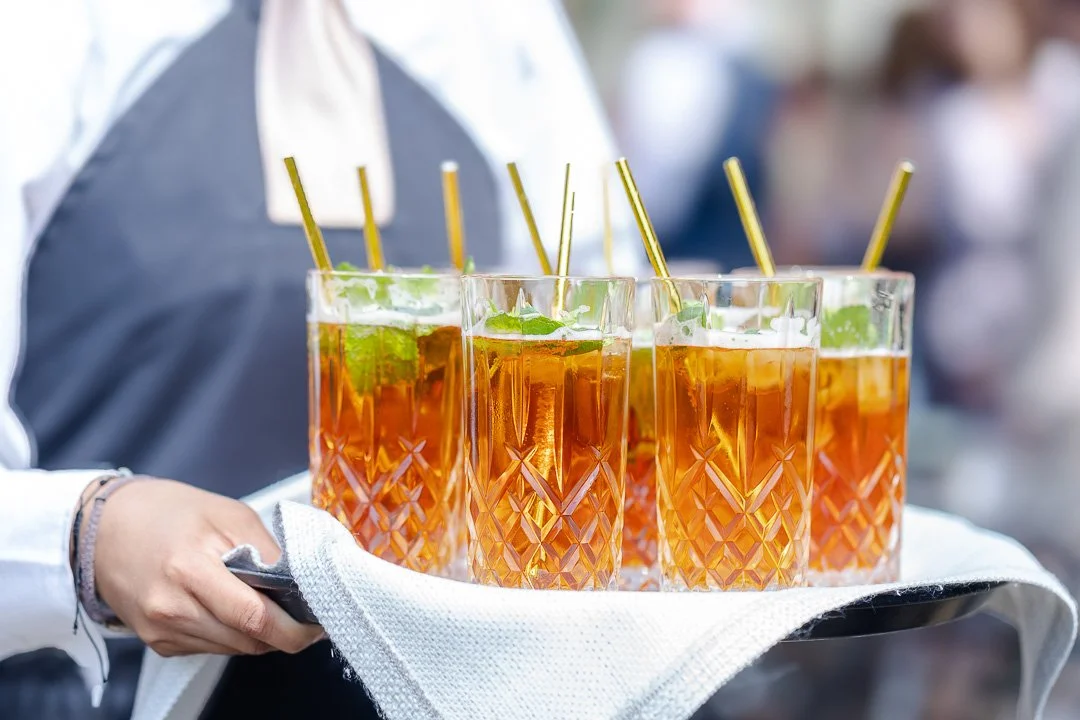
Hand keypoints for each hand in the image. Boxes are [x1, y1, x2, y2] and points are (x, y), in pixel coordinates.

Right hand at [91, 478, 322, 656]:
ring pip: (233, 649)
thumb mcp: (229, 514)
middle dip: (283, 634)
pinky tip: (232, 608)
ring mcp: (162, 630)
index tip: (316, 622)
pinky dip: (233, 634)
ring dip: (259, 635)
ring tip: (268, 605)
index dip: (293, 628)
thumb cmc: (170, 513)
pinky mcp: (158, 642)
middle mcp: (171, 607)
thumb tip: (300, 582)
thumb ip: (266, 550)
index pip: (253, 617)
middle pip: (247, 641)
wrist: (106, 528)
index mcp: (189, 569)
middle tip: (302, 617)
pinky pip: (212, 648)